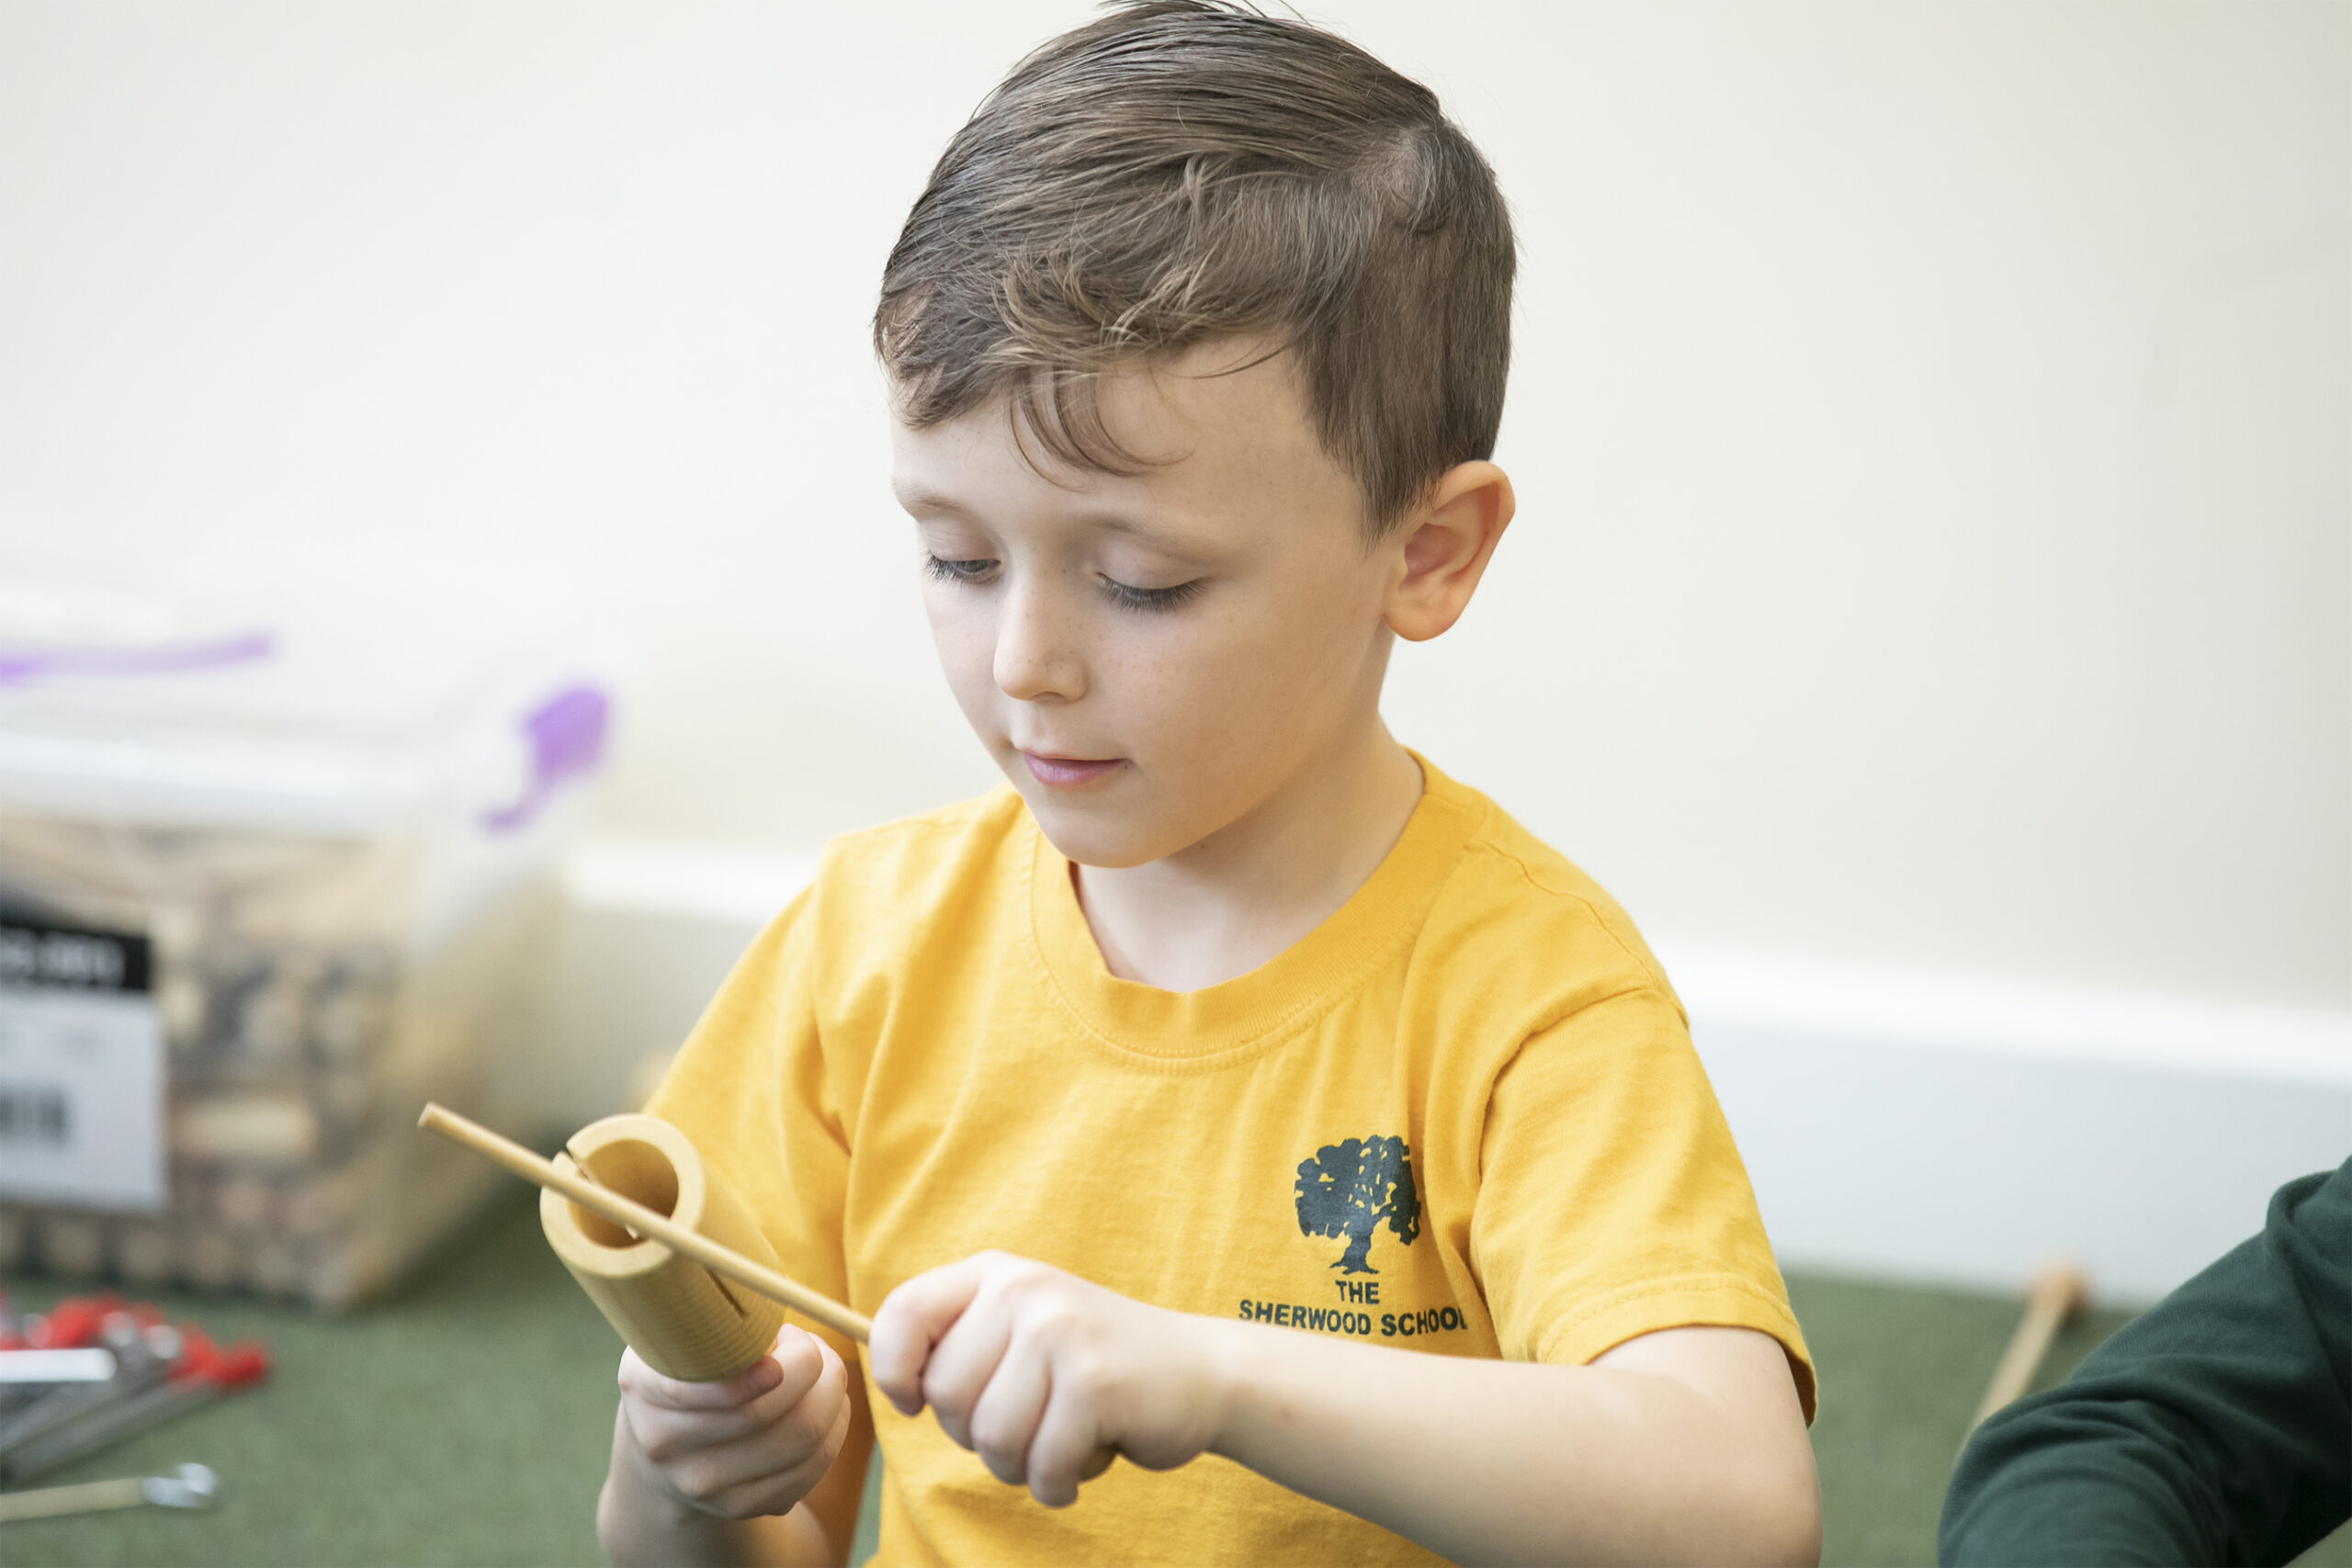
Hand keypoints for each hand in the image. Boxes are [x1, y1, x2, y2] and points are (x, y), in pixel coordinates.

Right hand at [613, 1325, 852, 1522]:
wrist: (665, 1445)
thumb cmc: (690, 1368)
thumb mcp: (684, 1333)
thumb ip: (718, 1320)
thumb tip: (780, 1321)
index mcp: (644, 1388)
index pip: (697, 1388)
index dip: (754, 1370)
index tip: (791, 1339)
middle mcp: (664, 1445)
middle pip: (763, 1414)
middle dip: (813, 1367)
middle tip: (813, 1347)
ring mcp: (702, 1485)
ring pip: (799, 1442)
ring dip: (832, 1396)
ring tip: (824, 1371)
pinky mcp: (742, 1507)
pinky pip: (812, 1469)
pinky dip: (835, 1429)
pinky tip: (828, 1405)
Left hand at [868, 1251, 1226, 1507]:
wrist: (1204, 1371)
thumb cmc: (1095, 1366)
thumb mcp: (1022, 1328)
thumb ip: (961, 1343)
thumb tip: (890, 1383)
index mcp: (995, 1274)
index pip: (902, 1313)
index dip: (893, 1371)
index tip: (916, 1403)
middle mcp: (1023, 1290)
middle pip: (944, 1396)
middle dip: (977, 1435)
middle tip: (1031, 1421)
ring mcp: (1059, 1332)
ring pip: (990, 1439)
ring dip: (1020, 1465)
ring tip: (1058, 1441)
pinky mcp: (1093, 1382)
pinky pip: (1040, 1464)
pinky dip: (1057, 1484)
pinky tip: (1083, 1462)